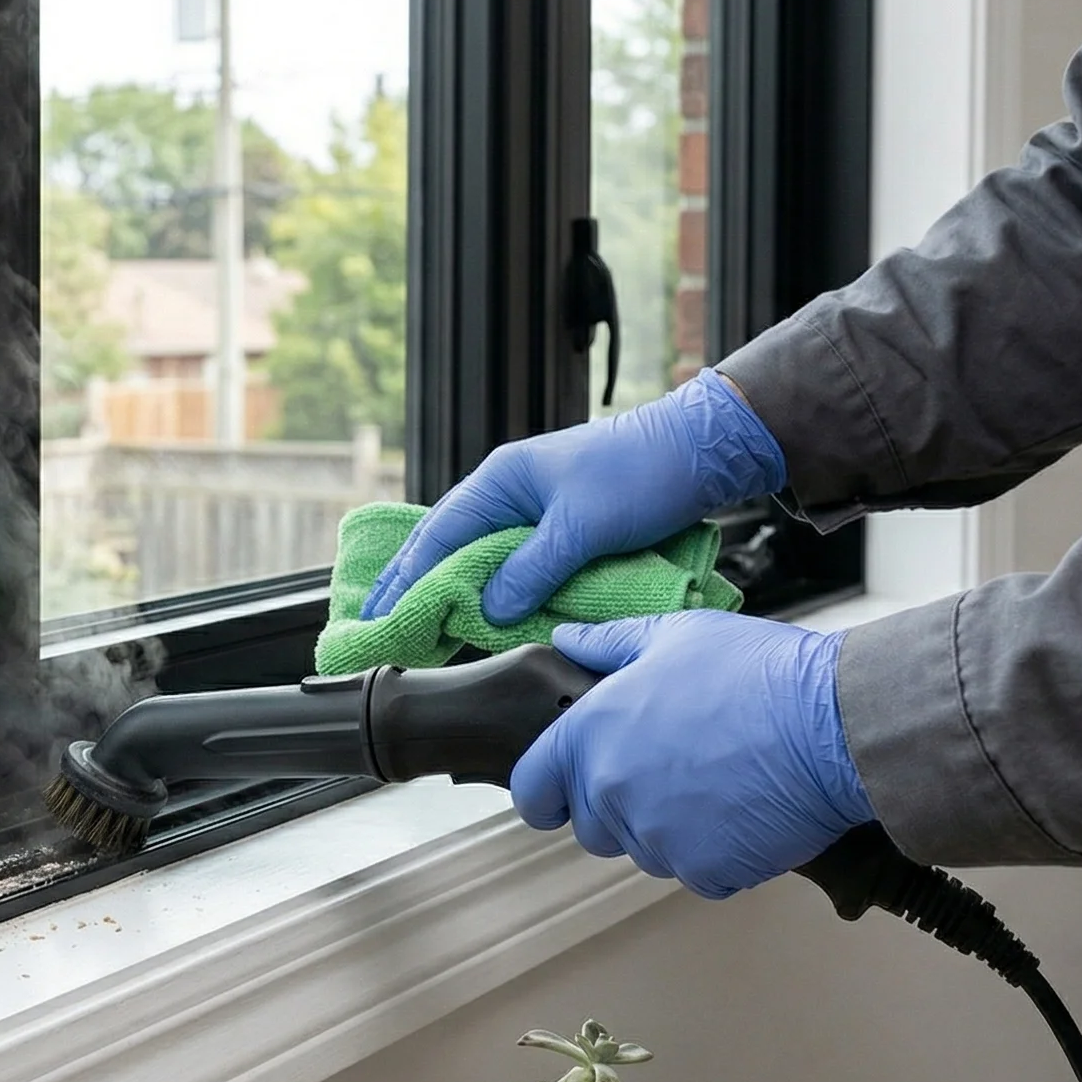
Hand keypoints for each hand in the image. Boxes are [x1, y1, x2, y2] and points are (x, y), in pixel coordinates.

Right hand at [360, 374, 786, 624]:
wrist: (703, 451)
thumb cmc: (643, 472)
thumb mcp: (582, 527)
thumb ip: (532, 570)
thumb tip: (485, 611)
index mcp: (501, 482)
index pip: (437, 538)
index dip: (404, 580)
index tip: (377, 617)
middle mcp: (510, 495)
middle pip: (447, 548)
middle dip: (413, 587)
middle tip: (380, 628)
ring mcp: (535, 512)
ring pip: (480, 560)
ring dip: (451, 593)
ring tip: (420, 631)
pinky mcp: (562, 531)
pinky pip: (514, 567)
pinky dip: (493, 592)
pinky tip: (483, 618)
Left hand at [509, 611, 872, 899]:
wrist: (831, 724)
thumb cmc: (756, 673)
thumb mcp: (675, 635)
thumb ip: (608, 643)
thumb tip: (566, 640)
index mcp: (592, 735)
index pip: (532, 790)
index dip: (547, 791)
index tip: (564, 790)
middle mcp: (612, 793)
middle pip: (591, 827)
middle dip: (619, 806)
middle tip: (672, 769)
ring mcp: (657, 839)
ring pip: (645, 850)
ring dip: (670, 828)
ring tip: (717, 781)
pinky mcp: (705, 872)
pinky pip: (696, 872)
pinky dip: (717, 852)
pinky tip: (745, 810)